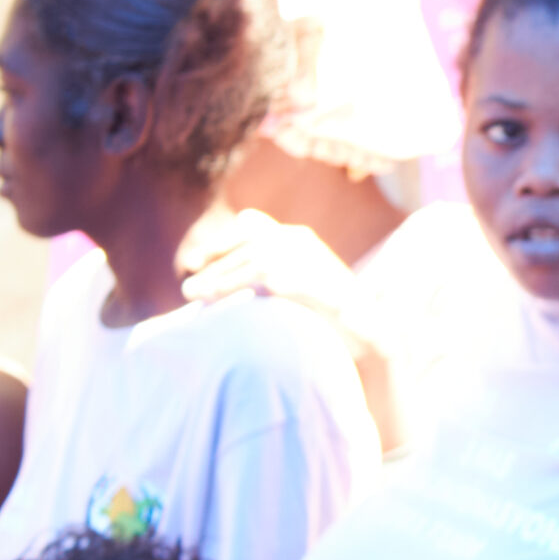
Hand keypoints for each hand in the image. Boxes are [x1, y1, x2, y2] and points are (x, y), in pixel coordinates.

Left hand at [180, 213, 366, 338]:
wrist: (370, 334)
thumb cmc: (335, 319)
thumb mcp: (303, 288)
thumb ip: (276, 279)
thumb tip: (239, 286)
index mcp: (300, 238)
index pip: (252, 224)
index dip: (223, 242)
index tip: (200, 261)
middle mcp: (298, 240)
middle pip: (243, 241)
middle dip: (212, 262)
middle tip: (188, 286)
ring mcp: (301, 256)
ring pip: (246, 258)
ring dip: (215, 276)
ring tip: (190, 294)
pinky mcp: (300, 276)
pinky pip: (255, 276)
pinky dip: (228, 286)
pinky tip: (210, 300)